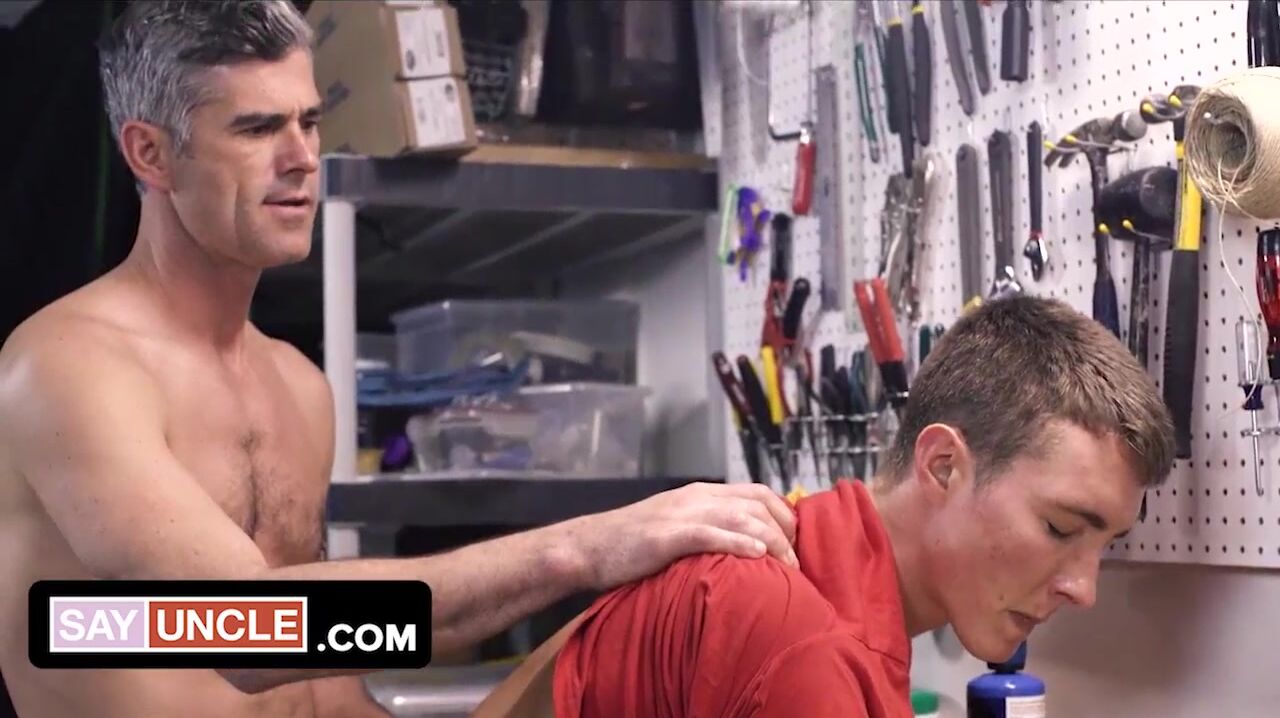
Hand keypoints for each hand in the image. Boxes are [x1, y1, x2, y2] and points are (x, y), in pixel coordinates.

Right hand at [566, 482, 798, 590]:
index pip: (758, 493)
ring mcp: (682, 513)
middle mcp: (697, 497)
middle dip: (786, 531)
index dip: (785, 515)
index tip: (795, 543)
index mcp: (702, 493)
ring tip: (787, 567)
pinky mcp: (667, 535)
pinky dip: (738, 542)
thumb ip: (707, 528)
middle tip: (796, 563)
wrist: (590, 546)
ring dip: (772, 541)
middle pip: (758, 503)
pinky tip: (757, 555)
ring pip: (742, 517)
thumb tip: (744, 547)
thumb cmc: (633, 543)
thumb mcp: (676, 525)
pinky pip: (711, 534)